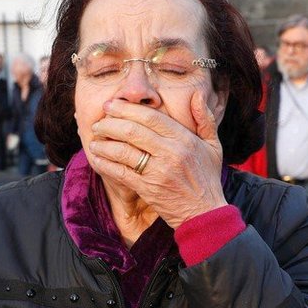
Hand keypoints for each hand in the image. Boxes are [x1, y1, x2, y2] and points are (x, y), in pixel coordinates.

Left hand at [84, 89, 225, 227]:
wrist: (205, 213)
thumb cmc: (207, 178)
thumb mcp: (213, 146)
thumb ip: (205, 119)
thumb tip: (197, 95)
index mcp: (184, 139)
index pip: (150, 117)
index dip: (127, 109)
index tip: (111, 105)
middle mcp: (170, 152)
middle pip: (132, 131)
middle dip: (109, 124)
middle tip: (98, 123)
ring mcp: (158, 171)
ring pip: (123, 151)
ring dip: (104, 144)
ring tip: (94, 140)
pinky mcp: (148, 189)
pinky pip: (120, 173)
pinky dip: (106, 164)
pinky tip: (97, 159)